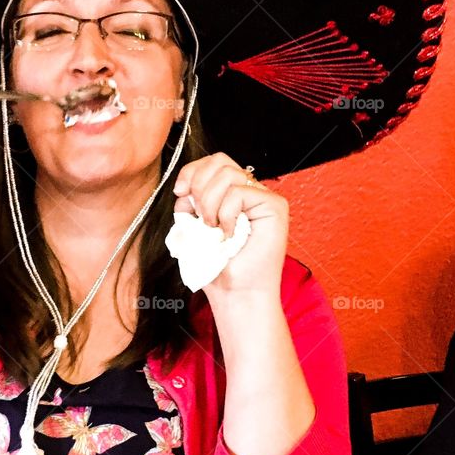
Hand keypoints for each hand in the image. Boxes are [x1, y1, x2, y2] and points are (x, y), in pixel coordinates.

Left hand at [173, 153, 287, 297]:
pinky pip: (239, 192)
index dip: (191, 172)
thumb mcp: (192, 227)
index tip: (180, 193)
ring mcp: (263, 197)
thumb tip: (184, 187)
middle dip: (199, 187)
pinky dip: (226, 214)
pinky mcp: (274, 206)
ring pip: (228, 174)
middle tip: (200, 217)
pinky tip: (230, 234)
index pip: (212, 162)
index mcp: (231, 193)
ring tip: (214, 229)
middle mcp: (250, 191)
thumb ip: (189, 201)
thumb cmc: (217, 266)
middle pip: (220, 161)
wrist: (235, 293)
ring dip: (210, 203)